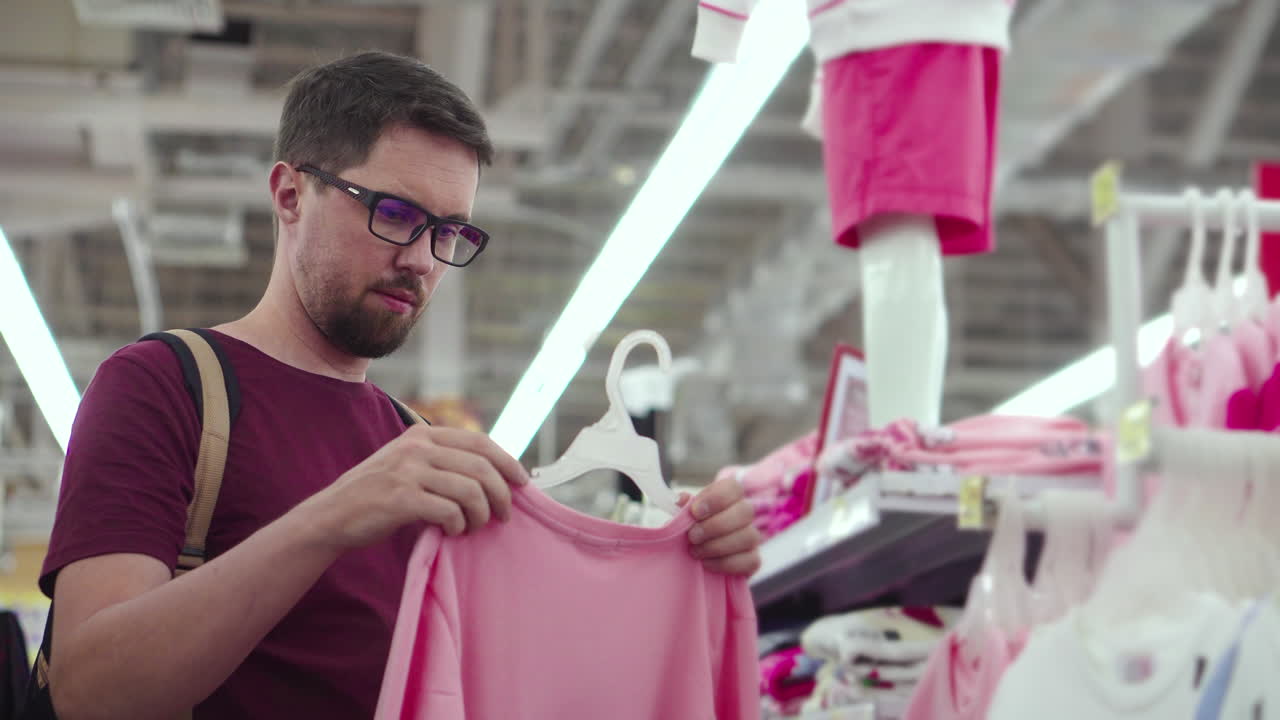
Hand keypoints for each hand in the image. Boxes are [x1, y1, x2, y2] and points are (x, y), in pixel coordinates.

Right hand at [303, 425, 529, 550]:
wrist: (331, 516)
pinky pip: (450, 511)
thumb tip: (491, 474)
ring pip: (470, 490)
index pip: (479, 441)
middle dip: (501, 493)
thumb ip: (440, 462)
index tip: (522, 481)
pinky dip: (459, 525)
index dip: (507, 461)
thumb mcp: (406, 464)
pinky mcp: (401, 498)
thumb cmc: (375, 496)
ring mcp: (408, 471)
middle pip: (481, 466)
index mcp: (421, 435)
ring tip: (474, 527)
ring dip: (481, 514)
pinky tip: (452, 532)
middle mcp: (416, 448)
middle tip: (504, 515)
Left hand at [679, 475, 762, 576]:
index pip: (734, 488)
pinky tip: (706, 563)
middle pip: (744, 512)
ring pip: (748, 537)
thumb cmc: (693, 527)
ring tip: (696, 551)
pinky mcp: (753, 559)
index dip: (716, 498)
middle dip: (715, 526)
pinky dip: (725, 563)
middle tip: (693, 536)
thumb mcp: (686, 514)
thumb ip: (684, 506)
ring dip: (717, 546)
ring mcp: (752, 537)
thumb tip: (681, 500)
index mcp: (730, 496)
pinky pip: (750, 561)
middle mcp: (745, 513)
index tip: (695, 512)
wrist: (698, 552)